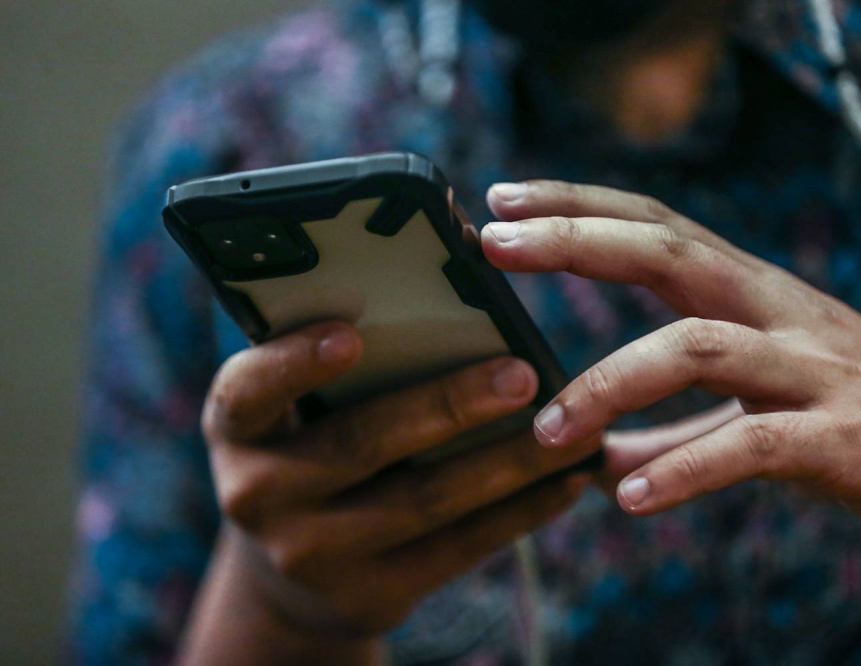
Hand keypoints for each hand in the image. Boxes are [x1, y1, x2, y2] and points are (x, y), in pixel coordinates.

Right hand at [200, 322, 595, 640]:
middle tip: (522, 375)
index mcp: (238, 426)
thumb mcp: (296, 406)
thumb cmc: (308, 447)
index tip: (349, 336)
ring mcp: (313, 553)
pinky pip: (458, 548)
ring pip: (427, 500)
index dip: (294, 364)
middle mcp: (261, 493)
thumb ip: (342, 354)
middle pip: (363, 444)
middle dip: (448, 407)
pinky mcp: (371, 593)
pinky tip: (567, 479)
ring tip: (576, 429)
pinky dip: (521, 510)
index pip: (249, 391)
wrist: (291, 571)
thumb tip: (454, 269)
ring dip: (510, 464)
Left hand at [482, 180, 860, 566]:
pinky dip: (684, 469)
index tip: (505, 200)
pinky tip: (629, 499)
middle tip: (495, 242)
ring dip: (610, 382)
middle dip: (577, 238)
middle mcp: (781, 313)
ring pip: (698, 344)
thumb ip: (680, 434)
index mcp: (756, 297)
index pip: (658, 225)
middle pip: (668, 248)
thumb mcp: (764, 414)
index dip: (581, 204)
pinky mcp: (847, 437)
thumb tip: (599, 461)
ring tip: (548, 431)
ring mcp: (816, 370)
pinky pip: (751, 443)